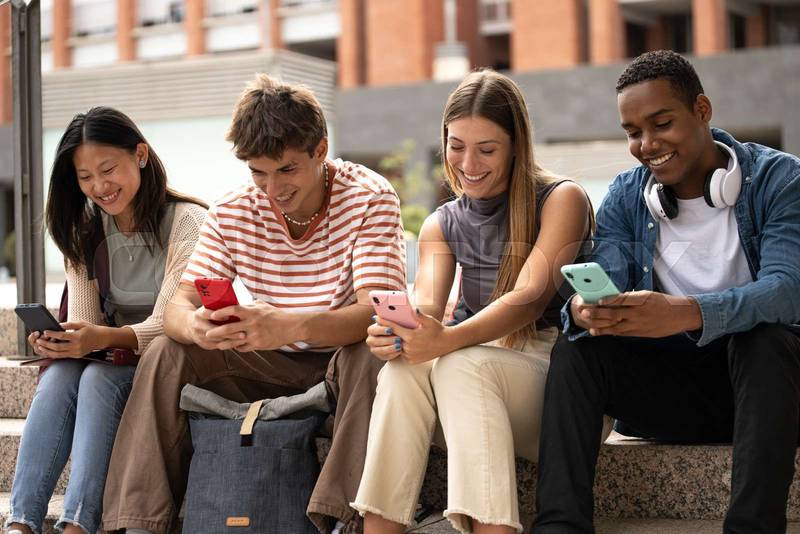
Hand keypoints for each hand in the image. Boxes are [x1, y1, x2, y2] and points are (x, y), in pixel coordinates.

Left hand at [30, 321, 101, 357]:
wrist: (101, 339)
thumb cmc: (90, 329)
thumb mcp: (81, 323)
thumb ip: (69, 324)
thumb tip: (57, 325)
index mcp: (78, 337)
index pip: (62, 336)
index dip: (52, 334)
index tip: (45, 331)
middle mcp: (77, 346)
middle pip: (58, 347)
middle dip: (46, 344)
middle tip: (38, 341)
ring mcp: (76, 352)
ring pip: (59, 354)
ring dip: (48, 351)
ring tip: (40, 347)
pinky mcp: (76, 356)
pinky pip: (63, 356)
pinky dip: (54, 354)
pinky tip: (48, 351)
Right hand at [187, 306, 245, 350]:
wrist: (189, 327)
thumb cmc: (205, 314)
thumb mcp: (207, 308)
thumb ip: (217, 306)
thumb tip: (235, 299)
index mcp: (199, 314)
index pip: (206, 314)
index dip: (218, 315)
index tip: (229, 316)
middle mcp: (198, 326)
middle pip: (214, 330)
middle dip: (229, 333)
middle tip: (243, 334)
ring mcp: (201, 337)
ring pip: (218, 340)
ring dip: (232, 340)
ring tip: (244, 339)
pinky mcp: (205, 345)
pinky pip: (218, 346)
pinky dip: (229, 345)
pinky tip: (239, 343)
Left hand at [205, 301, 301, 351]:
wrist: (292, 326)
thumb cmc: (276, 315)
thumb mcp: (263, 305)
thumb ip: (249, 305)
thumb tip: (238, 303)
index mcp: (252, 312)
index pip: (233, 310)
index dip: (221, 312)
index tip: (212, 315)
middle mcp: (252, 323)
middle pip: (229, 328)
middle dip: (216, 332)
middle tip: (207, 334)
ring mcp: (255, 335)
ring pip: (234, 341)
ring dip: (224, 343)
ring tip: (217, 344)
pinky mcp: (259, 344)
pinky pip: (244, 347)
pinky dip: (237, 347)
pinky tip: (233, 346)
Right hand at [366, 317, 403, 360]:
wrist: (405, 341)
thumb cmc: (401, 329)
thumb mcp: (400, 324)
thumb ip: (396, 320)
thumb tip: (403, 313)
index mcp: (374, 328)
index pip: (372, 329)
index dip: (380, 330)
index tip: (391, 329)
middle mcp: (371, 338)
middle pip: (373, 341)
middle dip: (386, 340)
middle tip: (398, 339)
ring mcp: (374, 348)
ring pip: (378, 350)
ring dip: (389, 348)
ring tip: (400, 346)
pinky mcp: (380, 355)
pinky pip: (383, 357)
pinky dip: (392, 354)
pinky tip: (399, 351)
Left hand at [373, 310, 455, 364]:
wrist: (446, 344)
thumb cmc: (437, 330)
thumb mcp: (429, 321)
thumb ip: (419, 316)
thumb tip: (413, 309)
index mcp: (411, 336)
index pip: (393, 328)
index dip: (384, 322)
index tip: (376, 318)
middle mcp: (408, 347)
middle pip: (393, 338)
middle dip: (387, 332)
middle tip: (380, 326)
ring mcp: (410, 355)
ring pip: (396, 347)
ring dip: (393, 341)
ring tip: (388, 334)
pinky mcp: (412, 361)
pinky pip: (402, 354)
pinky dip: (401, 349)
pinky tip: (399, 343)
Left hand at [577, 291, 701, 337]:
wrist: (679, 316)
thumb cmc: (662, 302)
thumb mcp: (647, 295)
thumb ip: (630, 298)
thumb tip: (612, 298)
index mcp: (642, 299)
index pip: (623, 299)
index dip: (609, 300)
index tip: (597, 300)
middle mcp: (639, 313)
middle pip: (615, 313)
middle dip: (598, 313)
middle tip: (584, 312)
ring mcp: (639, 324)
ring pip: (616, 325)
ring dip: (600, 325)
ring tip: (587, 325)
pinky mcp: (639, 333)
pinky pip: (621, 333)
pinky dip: (609, 332)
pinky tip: (598, 331)